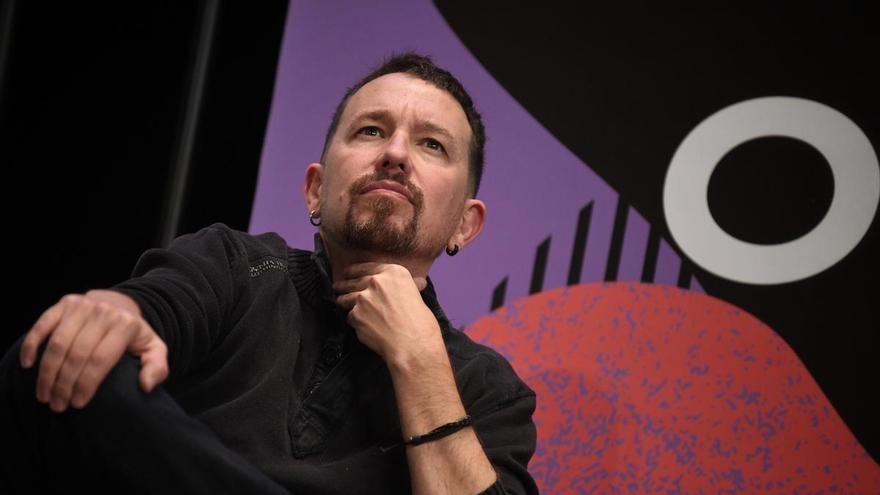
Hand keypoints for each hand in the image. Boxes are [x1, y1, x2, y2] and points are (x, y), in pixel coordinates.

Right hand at [19, 290, 167, 411]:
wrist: (121, 306)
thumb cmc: (134, 336)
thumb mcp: (154, 349)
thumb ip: (157, 368)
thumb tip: (145, 385)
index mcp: (126, 325)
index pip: (100, 360)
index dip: (86, 384)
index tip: (77, 404)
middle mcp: (103, 312)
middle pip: (77, 354)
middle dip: (64, 384)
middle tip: (58, 406)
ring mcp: (82, 306)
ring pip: (58, 344)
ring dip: (47, 373)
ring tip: (45, 395)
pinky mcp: (64, 303)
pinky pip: (43, 325)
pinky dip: (32, 345)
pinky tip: (28, 366)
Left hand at [334, 263, 441, 362]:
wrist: (413, 344)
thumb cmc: (421, 322)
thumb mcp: (418, 296)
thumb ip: (409, 287)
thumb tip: (419, 282)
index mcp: (393, 272)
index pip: (366, 267)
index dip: (354, 271)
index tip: (349, 274)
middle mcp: (376, 281)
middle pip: (351, 281)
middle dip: (343, 285)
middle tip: (338, 287)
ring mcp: (363, 298)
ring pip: (345, 298)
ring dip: (344, 302)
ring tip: (343, 304)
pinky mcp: (355, 315)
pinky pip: (349, 317)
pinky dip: (354, 321)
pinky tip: (362, 326)